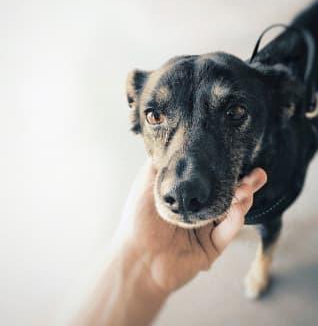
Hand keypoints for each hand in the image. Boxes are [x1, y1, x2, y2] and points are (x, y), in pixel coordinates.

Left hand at [114, 160, 266, 294]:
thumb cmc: (138, 219)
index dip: (225, 169)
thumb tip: (171, 139)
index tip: (237, 155)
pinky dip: (235, 220)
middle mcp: (199, 211)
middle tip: (258, 173)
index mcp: (187, 196)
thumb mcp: (147, 183)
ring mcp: (207, 229)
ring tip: (247, 187)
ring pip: (233, 212)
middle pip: (228, 195)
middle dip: (245, 184)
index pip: (212, 180)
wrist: (135, 257)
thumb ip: (161, 164)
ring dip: (244, 199)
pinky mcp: (212, 247)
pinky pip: (228, 232)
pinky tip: (238, 208)